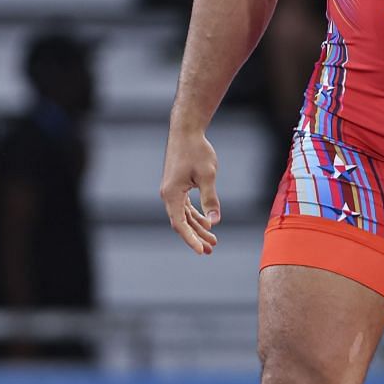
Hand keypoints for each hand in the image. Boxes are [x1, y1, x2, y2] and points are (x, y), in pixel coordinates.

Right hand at [160, 128, 219, 253]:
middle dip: (196, 237)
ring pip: (184, 216)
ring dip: (197, 227)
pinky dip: (195, 216)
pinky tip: (207, 222)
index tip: (201, 251)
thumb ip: (210, 198)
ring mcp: (171, 191)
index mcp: (171, 195)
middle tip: (211, 249)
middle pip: (182, 223)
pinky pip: (185, 207)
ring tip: (213, 240)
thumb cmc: (196, 151)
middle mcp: (168, 195)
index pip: (180, 224)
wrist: (186, 132)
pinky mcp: (177, 186)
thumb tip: (215, 220)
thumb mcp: (207, 175)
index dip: (190, 239)